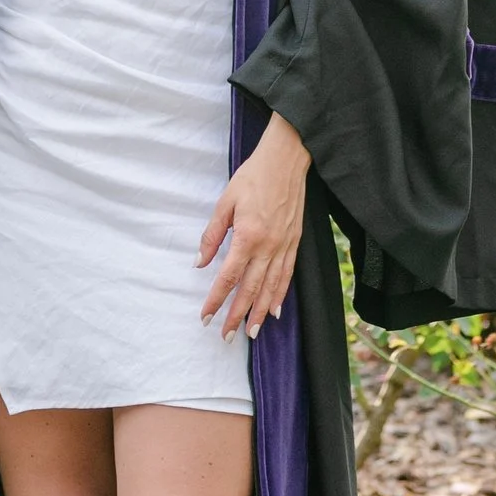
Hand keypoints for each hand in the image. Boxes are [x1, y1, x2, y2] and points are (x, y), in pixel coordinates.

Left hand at [198, 113, 308, 339]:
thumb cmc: (253, 176)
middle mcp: (268, 246)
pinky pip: (287, 275)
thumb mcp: (226, 202)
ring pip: (271, 287)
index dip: (216, 300)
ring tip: (251, 332)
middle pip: (251, 289)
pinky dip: (281, 295)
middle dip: (237, 315)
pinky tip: (274, 310)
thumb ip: (212, 234)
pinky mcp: (295, 242)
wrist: (286, 159)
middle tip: (227, 336)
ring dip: (259, 312)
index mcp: (248, 236)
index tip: (206, 317)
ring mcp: (284, 246)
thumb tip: (200, 262)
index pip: (228, 277)